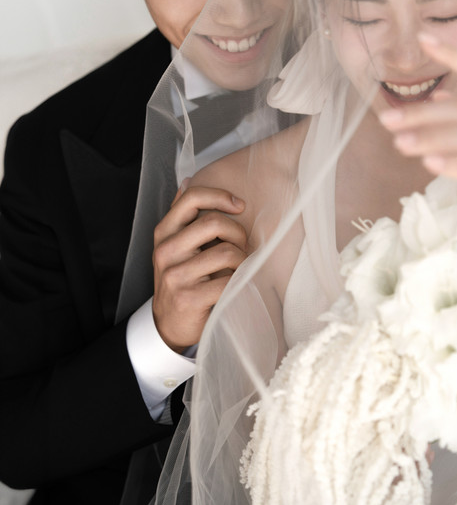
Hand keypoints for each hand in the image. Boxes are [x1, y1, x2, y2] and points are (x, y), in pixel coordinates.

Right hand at [152, 184, 247, 352]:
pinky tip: (238, 284)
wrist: (169, 323)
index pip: (191, 198)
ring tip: (241, 268)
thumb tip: (189, 180)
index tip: (240, 205)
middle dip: (238, 233)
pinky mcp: (189, 297)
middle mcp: (166, 251)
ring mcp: (176, 275)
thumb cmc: (180, 279)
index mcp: (164, 233)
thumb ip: (183, 217)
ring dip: (243, 260)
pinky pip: (229, 281)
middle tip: (243, 246)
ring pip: (227, 252)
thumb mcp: (174, 246)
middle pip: (214, 223)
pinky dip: (241, 282)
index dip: (220, 196)